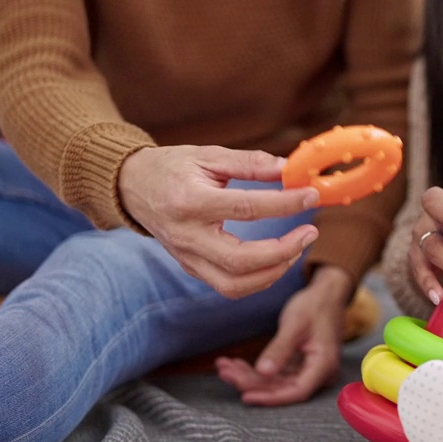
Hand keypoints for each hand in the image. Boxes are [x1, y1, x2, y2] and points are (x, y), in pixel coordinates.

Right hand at [119, 145, 320, 298]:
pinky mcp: (190, 267)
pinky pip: (228, 286)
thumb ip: (249, 163)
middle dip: (283, 251)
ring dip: (274, 272)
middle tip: (310, 232)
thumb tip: (289, 168)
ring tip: (296, 247)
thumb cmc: (173, 167)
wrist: (131, 186)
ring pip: (234, 284)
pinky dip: (258, 279)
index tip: (311, 196)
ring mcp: (186, 257)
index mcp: (190, 202)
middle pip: (240, 261)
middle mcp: (186, 236)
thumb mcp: (208, 155)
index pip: (247, 209)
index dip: (285, 205)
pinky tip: (277, 258)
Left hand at [214, 264, 351, 404]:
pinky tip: (235, 364)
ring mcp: (308, 371)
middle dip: (252, 383)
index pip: (298, 391)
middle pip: (283, 388)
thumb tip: (263, 372)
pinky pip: (275, 374)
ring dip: (249, 377)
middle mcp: (319, 373)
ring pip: (276, 383)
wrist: (326, 295)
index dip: (271, 397)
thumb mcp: (295, 324)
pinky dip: (255, 370)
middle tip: (225, 373)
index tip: (246, 396)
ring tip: (224, 367)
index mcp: (324, 364)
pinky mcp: (298, 366)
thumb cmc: (315, 306)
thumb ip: (280, 349)